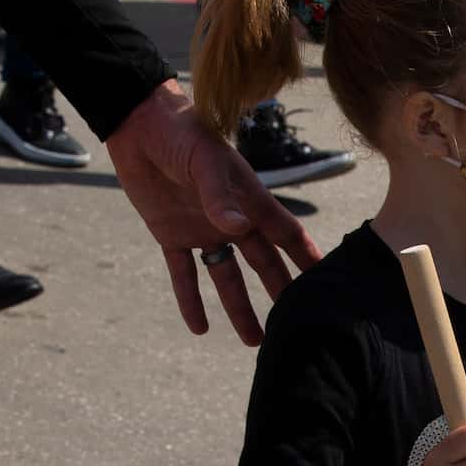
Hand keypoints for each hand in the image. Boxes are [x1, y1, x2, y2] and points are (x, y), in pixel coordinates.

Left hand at [104, 81, 320, 344]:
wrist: (137, 125)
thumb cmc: (181, 132)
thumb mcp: (203, 162)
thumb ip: (220, 197)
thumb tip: (240, 229)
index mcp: (249, 199)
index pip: (286, 234)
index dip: (307, 258)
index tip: (328, 283)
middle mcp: (231, 219)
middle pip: (262, 263)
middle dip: (279, 292)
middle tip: (296, 324)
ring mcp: (202, 229)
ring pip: (226, 276)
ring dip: (239, 307)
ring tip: (253, 340)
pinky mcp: (171, 235)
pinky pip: (184, 273)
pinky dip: (189, 299)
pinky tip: (198, 328)